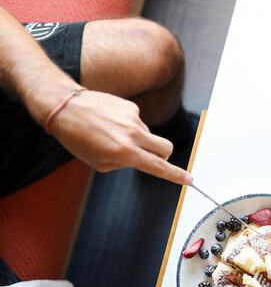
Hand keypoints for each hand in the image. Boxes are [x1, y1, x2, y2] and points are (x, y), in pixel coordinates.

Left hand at [49, 89, 191, 184]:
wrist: (63, 107)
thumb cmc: (76, 138)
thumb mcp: (98, 162)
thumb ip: (123, 163)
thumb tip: (140, 158)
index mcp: (125, 152)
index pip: (158, 167)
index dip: (176, 175)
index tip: (189, 180)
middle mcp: (133, 134)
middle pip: (166, 148)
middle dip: (163, 156)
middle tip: (149, 157)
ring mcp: (133, 118)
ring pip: (148, 135)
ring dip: (138, 138)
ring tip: (110, 134)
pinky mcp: (130, 106)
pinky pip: (137, 121)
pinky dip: (127, 124)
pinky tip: (109, 122)